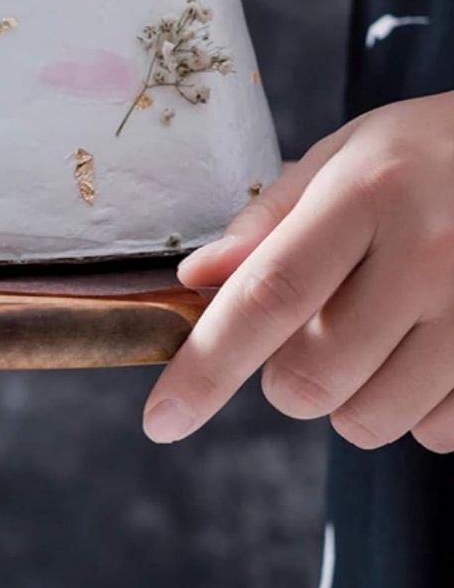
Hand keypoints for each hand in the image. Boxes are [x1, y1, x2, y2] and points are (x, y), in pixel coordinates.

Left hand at [143, 90, 453, 452]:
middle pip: (310, 379)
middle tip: (316, 328)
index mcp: (368, 195)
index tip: (161, 420)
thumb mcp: (348, 156)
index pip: (267, 297)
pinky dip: (415, 409)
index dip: (206, 367)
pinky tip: (431, 350)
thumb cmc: (432, 155)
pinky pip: (437, 432)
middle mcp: (429, 254)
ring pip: (369, 419)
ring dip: (351, 397)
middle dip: (285, 376)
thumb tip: (196, 279)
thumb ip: (268, 220)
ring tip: (382, 334)